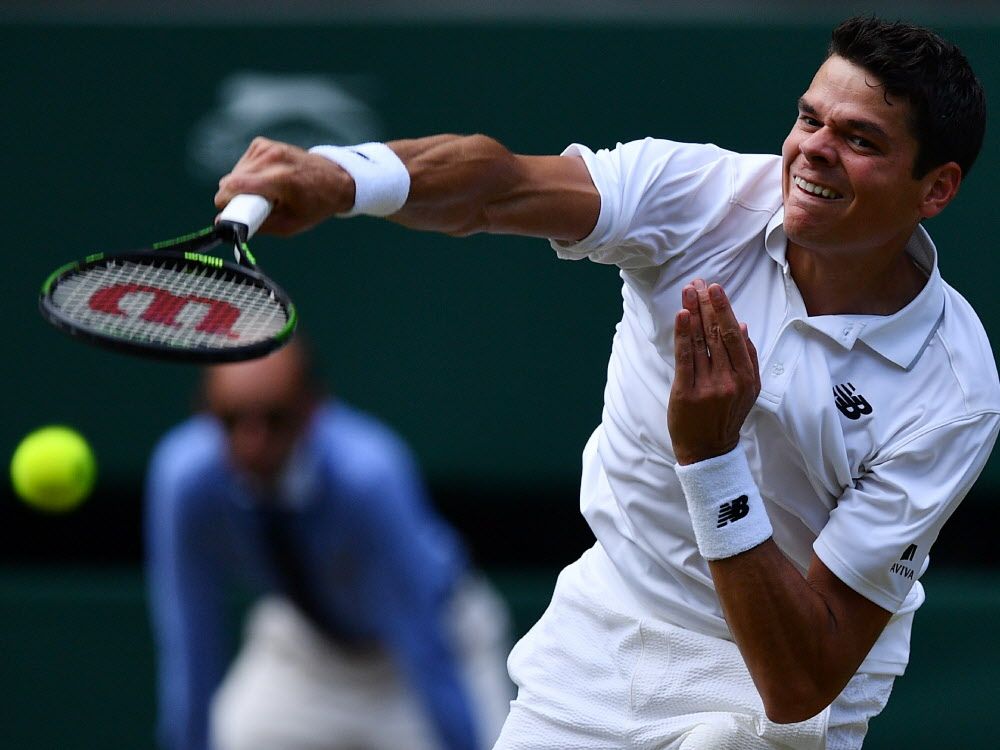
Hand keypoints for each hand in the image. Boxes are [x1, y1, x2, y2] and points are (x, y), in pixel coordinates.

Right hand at [215, 137, 354, 235]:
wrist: (334, 180)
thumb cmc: (313, 205)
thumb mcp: (289, 225)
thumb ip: (256, 225)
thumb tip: (221, 223)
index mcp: (280, 179)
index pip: (234, 186)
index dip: (226, 203)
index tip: (229, 214)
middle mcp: (272, 158)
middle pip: (231, 181)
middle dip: (236, 198)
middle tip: (257, 207)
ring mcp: (267, 147)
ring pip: (234, 173)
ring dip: (242, 187)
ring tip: (267, 193)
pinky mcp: (263, 144)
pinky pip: (242, 164)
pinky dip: (248, 175)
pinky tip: (266, 180)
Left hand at [667, 279, 760, 464]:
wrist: (708, 451)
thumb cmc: (725, 417)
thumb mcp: (746, 390)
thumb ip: (747, 358)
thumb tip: (742, 325)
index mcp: (747, 378)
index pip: (735, 336)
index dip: (724, 310)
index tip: (716, 289)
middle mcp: (731, 380)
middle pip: (718, 334)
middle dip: (708, 305)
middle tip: (699, 283)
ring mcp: (708, 387)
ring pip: (702, 342)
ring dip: (694, 312)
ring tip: (688, 291)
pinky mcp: (687, 393)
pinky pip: (685, 357)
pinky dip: (683, 334)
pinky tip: (682, 315)